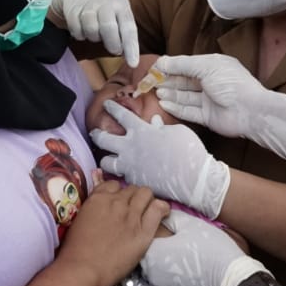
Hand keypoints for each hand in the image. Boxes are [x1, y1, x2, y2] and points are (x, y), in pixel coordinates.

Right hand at [49, 0, 139, 66]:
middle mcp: (106, 4)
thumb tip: (129, 56)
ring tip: (96, 33)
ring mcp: (88, 6)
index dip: (131, 47)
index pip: (128, 28)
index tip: (133, 64)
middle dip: (112, 44)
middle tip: (114, 49)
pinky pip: (77, 31)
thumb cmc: (106, 3)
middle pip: (108, 28)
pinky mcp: (73, 10)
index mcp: (121, 5)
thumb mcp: (120, 9)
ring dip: (94, 38)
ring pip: (92, 30)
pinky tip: (83, 29)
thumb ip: (124, 29)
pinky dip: (80, 35)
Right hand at [59, 179, 169, 285]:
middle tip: (131, 211)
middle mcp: (116, 202)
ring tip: (146, 211)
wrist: (84, 270)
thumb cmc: (75, 251)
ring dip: (146, 200)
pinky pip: (158, 209)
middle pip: (132, 189)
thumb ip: (92, 210)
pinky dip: (161, 208)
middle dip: (132, 198)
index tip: (118, 203)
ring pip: (146, 194)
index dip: (118, 193)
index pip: (114, 185)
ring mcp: (131, 215)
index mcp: (97, 199)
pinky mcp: (144, 231)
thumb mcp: (79, 221)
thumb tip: (100, 210)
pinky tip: (162, 214)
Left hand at [89, 100, 230, 217]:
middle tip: (94, 132)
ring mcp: (129, 166)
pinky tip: (126, 173)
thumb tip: (154, 123)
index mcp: (140, 130)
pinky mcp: (133, 181)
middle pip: (103, 139)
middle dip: (96, 134)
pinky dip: (123, 174)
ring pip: (106, 162)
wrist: (191, 178)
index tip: (106, 103)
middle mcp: (129, 147)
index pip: (121, 115)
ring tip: (108, 158)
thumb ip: (161, 127)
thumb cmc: (187, 150)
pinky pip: (122, 177)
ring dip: (106, 159)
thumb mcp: (176, 132)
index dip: (112, 108)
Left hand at [141, 209, 269, 285]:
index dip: (155, 235)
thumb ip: (173, 219)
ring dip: (166, 266)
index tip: (167, 233)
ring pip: (157, 273)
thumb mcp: (191, 225)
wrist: (229, 280)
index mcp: (154, 252)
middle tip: (178, 246)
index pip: (144, 240)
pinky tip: (189, 273)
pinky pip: (168, 285)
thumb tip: (164, 216)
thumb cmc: (210, 249)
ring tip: (185, 260)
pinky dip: (175, 279)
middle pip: (149, 258)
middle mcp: (152, 273)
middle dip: (159, 251)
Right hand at [155, 54, 285, 172]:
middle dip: (168, 81)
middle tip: (150, 82)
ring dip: (170, 94)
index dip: (171, 66)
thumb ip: (182, 64)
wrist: (250, 111)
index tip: (154, 68)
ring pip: (185, 96)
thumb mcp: (206, 66)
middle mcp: (211, 82)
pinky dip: (176, 107)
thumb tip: (162, 61)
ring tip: (156, 92)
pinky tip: (164, 103)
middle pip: (184, 81)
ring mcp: (209, 101)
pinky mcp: (207, 117)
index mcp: (213, 66)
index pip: (187, 65)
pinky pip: (188, 111)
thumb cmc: (232, 84)